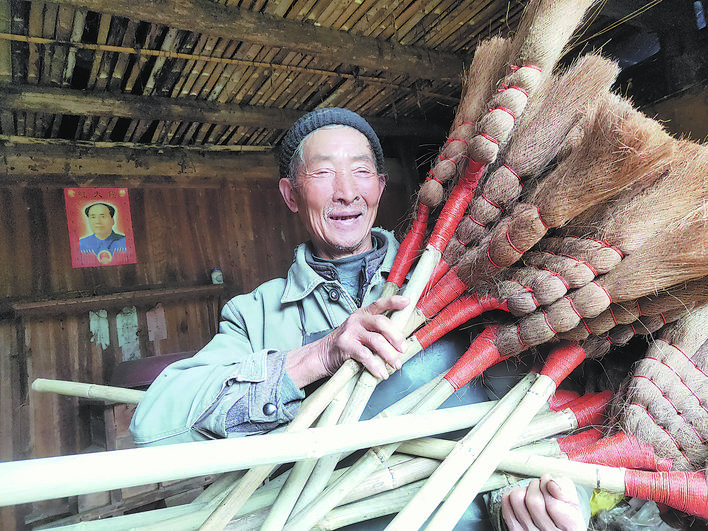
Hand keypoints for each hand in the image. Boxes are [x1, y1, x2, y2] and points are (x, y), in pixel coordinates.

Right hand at [286, 296, 408, 385]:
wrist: (323, 354)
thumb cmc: (349, 344)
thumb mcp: (362, 331)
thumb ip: (378, 332)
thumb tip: (402, 342)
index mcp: (364, 314)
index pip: (380, 304)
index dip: (394, 302)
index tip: (407, 302)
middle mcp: (357, 320)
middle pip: (382, 323)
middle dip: (396, 336)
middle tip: (403, 349)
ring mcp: (350, 332)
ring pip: (376, 341)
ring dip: (389, 354)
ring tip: (396, 364)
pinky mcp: (345, 346)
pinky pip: (365, 355)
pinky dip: (375, 365)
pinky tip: (381, 373)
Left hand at [501, 474, 585, 530]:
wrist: (555, 527)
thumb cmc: (564, 512)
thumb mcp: (572, 500)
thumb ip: (564, 487)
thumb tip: (549, 483)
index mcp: (569, 526)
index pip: (554, 504)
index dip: (549, 485)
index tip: (549, 482)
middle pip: (533, 501)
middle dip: (536, 485)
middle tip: (540, 487)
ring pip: (517, 499)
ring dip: (523, 489)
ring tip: (531, 493)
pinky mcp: (516, 530)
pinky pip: (506, 502)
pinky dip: (511, 494)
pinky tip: (521, 499)